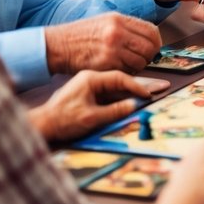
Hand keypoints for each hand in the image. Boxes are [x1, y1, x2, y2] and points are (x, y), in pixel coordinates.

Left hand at [28, 70, 170, 141]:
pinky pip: (110, 95)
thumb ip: (113, 111)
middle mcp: (91, 79)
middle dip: (140, 86)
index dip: (136, 87)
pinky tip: (135, 100)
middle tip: (161, 87)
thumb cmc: (62, 120)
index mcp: (90, 78)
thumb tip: (133, 106)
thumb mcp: (90, 118)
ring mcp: (90, 86)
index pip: (120, 78)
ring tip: (153, 93)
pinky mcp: (89, 95)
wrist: (43, 125)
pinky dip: (122, 98)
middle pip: (121, 81)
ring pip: (116, 88)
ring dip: (132, 93)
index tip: (149, 94)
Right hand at [44, 12, 161, 74]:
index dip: (155, 42)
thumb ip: (126, 27)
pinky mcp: (106, 64)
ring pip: (140, 62)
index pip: (151, 31)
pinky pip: (127, 71)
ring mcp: (112, 48)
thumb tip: (148, 37)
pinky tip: (118, 69)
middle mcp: (117, 32)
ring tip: (127, 65)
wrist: (58, 46)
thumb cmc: (80, 35)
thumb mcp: (105, 21)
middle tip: (142, 59)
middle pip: (150, 47)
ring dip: (138, 66)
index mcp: (119, 19)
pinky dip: (126, 73)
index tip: (152, 47)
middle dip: (149, 56)